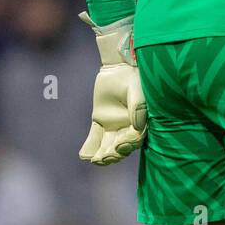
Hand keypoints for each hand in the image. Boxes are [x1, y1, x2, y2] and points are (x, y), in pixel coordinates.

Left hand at [78, 12, 146, 164]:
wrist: (119, 64)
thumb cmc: (134, 76)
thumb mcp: (138, 89)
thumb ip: (138, 106)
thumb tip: (137, 126)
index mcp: (141, 121)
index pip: (135, 137)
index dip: (128, 143)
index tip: (119, 145)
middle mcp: (129, 127)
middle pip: (122, 146)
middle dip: (114, 153)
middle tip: (104, 157)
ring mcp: (114, 125)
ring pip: (108, 145)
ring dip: (102, 155)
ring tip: (95, 160)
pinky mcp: (100, 121)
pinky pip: (95, 137)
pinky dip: (89, 147)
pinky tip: (83, 155)